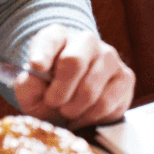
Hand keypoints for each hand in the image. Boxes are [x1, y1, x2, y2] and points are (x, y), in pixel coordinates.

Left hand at [15, 25, 134, 126]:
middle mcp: (87, 41)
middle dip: (59, 92)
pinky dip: (89, 116)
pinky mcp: (126, 77)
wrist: (74, 100)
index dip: (43, 52)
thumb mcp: (30, 91)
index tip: (36, 66)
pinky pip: (106, 103)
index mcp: (59, 37)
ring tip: (68, 110)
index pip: (51, 38)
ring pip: (89, 89)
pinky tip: (84, 113)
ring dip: (73, 109)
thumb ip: (27, 84)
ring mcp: (110, 57)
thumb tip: (35, 74)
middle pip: (73, 61)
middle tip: (53, 103)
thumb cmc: (49, 91)